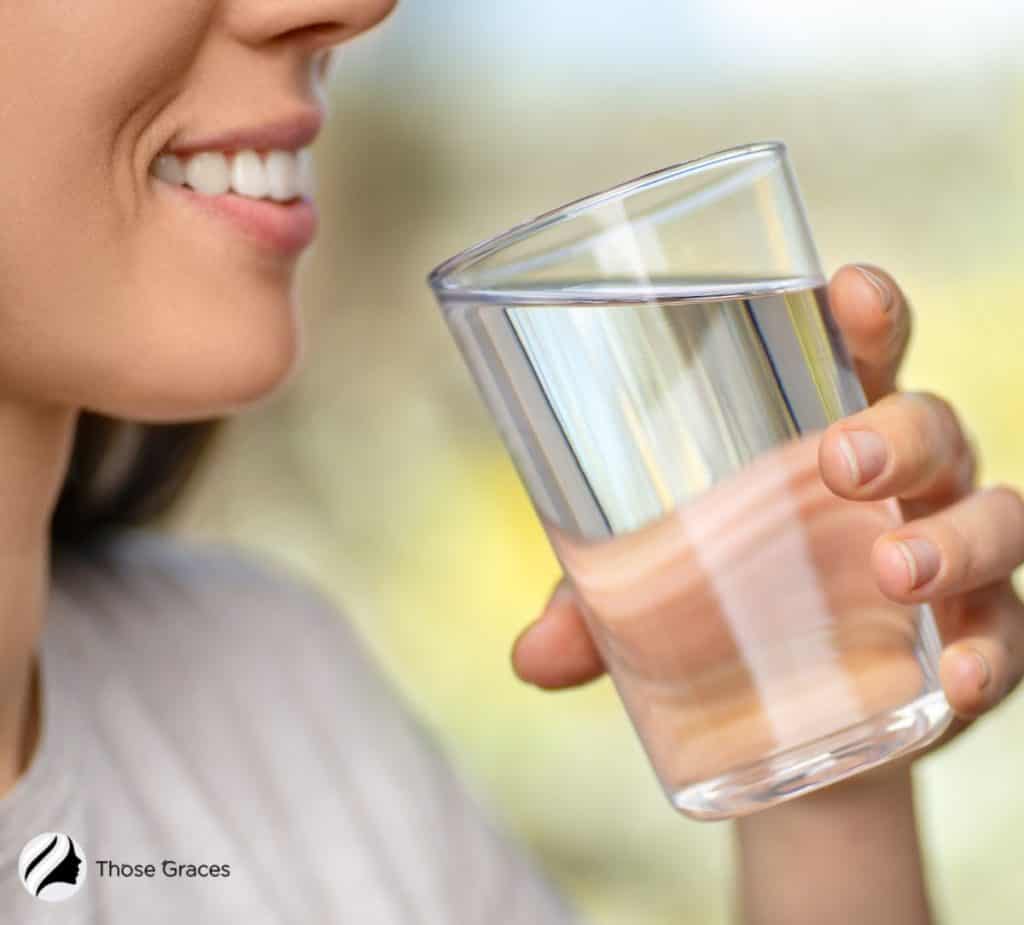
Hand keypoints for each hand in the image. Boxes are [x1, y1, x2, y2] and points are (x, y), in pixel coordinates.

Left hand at [511, 264, 1023, 761]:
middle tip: (841, 461)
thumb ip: (591, 611)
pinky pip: (1008, 631)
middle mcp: (900, 481)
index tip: (846, 291)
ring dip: (954, 535)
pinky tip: (960, 680)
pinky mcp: (972, 634)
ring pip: (993, 514)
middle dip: (899, 431)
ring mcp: (945, 552)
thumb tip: (529, 658)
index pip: (857, 353)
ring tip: (895, 570)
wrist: (784, 704)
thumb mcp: (645, 595)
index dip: (866, 312)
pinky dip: (992, 651)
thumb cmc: (718, 602)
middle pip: (930, 424)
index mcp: (822, 432)